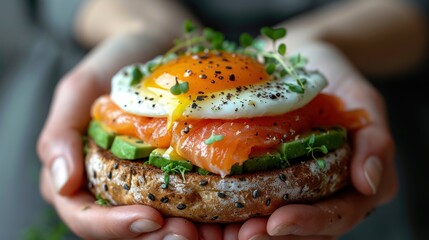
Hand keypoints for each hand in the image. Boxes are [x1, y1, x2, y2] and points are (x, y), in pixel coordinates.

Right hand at [37, 32, 224, 239]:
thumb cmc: (112, 63)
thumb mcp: (78, 89)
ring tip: (210, 231)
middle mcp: (112, 187)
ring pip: (159, 224)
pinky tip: (224, 212)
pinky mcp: (175, 173)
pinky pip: (188, 201)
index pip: (86, 217)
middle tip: (188, 234)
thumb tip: (62, 184)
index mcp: (79, 176)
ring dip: (185, 233)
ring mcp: (145, 182)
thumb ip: (60, 134)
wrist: (153, 44)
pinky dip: (205, 213)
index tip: (149, 218)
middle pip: (127, 230)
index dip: (113, 227)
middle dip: (156, 237)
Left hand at [223, 41, 396, 239]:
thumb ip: (375, 141)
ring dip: (245, 229)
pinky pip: (246, 196)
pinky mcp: (262, 172)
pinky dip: (228, 207)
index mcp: (351, 185)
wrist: (302, 59)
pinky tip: (207, 210)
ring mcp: (290, 184)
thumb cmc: (337, 80)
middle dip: (270, 235)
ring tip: (219, 232)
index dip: (310, 223)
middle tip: (241, 235)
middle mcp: (320, 192)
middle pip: (301, 229)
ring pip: (271, 220)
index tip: (277, 222)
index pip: (337, 215)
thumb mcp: (365, 103)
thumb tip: (368, 183)